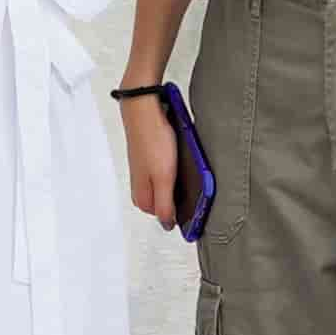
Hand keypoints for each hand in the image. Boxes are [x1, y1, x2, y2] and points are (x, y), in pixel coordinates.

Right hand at [123, 94, 187, 226]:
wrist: (144, 109)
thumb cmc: (152, 140)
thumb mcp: (163, 178)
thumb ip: (164, 204)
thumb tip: (167, 225)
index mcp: (142, 196)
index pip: (163, 217)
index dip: (180, 214)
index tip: (195, 210)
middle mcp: (140, 185)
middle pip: (162, 202)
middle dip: (178, 199)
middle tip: (194, 192)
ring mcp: (144, 170)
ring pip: (164, 186)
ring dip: (177, 183)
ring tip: (189, 174)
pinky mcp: (149, 157)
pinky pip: (164, 171)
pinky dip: (174, 169)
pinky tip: (180, 161)